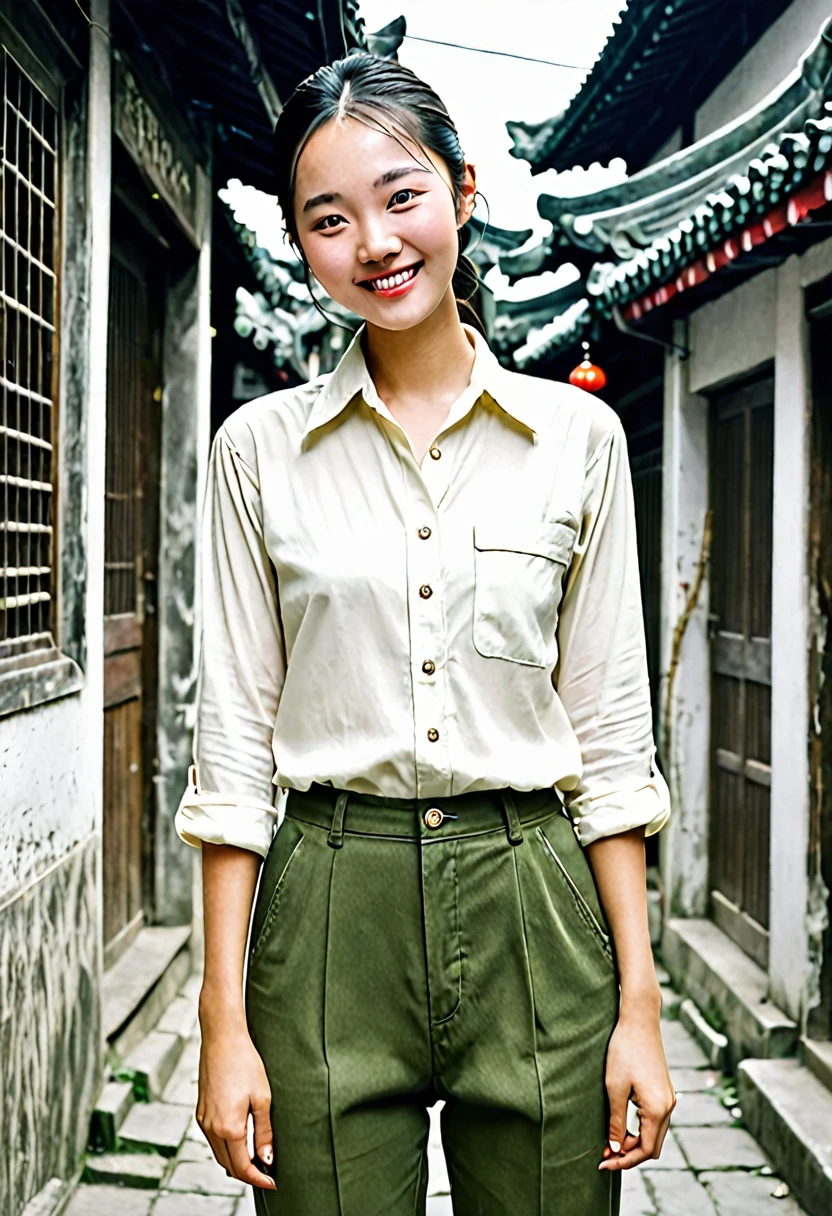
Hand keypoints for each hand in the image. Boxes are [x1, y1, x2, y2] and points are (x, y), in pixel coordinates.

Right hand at [197, 1018, 275, 1190]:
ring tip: (256, 1160)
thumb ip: (264, 1132)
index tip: (272, 1182)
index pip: (243, 1167)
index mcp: (229, 1127)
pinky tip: (239, 1142)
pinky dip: (226, 1148)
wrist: (222, 1039)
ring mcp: (203, 1120)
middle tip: (266, 1173)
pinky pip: (212, 1140)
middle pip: (229, 1165)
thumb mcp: (262, 1098)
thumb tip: (267, 1158)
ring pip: (219, 1154)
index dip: (258, 1178)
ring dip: (235, 1162)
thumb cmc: (245, 1063)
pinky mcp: (200, 1112)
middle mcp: (212, 1128)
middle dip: (247, 1173)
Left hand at [598, 1004, 675, 1170]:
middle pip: (652, 1146)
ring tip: (610, 1141)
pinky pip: (655, 1120)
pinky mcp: (664, 1090)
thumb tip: (614, 1148)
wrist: (639, 1020)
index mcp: (657, 1109)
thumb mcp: (614, 1088)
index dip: (624, 1160)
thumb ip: (616, 1121)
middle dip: (629, 1154)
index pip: (644, 1150)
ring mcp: (669, 1098)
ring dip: (634, 1141)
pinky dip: (639, 1128)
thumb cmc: (624, 1050)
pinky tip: (621, 1124)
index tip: (603, 1163)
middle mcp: (668, 1106)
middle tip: (605, 1155)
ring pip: (654, 1134)